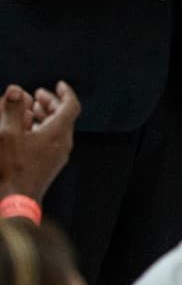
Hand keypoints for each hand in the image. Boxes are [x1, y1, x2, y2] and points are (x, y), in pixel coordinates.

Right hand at [0, 83, 76, 200]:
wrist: (16, 200)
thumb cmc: (12, 167)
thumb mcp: (7, 133)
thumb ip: (11, 109)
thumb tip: (15, 89)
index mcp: (58, 132)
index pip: (71, 106)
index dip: (65, 93)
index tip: (58, 84)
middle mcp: (63, 143)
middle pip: (64, 116)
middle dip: (51, 103)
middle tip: (37, 95)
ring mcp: (58, 156)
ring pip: (57, 129)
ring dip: (45, 116)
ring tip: (29, 109)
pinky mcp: (50, 164)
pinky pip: (51, 141)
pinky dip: (41, 130)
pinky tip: (25, 130)